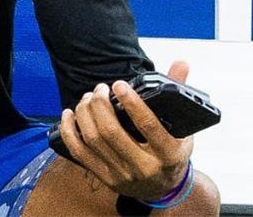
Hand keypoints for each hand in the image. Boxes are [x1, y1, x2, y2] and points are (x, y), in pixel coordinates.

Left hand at [58, 61, 193, 201]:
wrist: (163, 189)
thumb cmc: (171, 153)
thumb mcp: (183, 128)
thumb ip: (179, 95)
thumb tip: (181, 63)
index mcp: (169, 154)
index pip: (148, 126)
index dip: (132, 103)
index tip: (119, 84)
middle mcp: (144, 167)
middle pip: (111, 132)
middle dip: (100, 105)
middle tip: (100, 89)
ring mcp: (122, 175)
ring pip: (93, 140)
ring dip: (85, 113)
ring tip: (88, 98)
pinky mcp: (104, 177)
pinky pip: (79, 153)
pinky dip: (69, 131)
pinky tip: (69, 114)